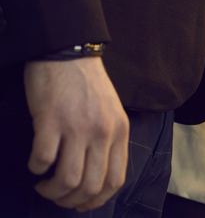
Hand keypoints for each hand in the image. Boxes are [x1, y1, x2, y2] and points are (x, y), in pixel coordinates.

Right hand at [23, 58, 128, 210]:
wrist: (69, 52)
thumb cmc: (87, 86)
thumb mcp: (111, 113)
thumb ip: (108, 141)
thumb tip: (97, 177)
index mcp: (119, 132)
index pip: (115, 181)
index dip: (96, 200)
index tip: (80, 204)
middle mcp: (102, 132)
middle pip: (90, 186)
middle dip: (70, 201)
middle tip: (56, 196)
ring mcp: (77, 127)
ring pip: (67, 180)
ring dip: (51, 191)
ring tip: (43, 184)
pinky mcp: (51, 121)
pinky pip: (42, 160)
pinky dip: (36, 169)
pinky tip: (35, 163)